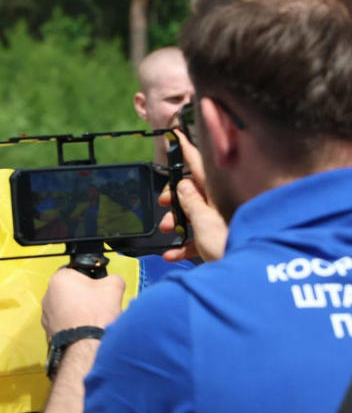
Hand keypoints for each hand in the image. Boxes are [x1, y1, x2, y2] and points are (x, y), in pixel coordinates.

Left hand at [42, 269, 125, 338]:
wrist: (87, 346)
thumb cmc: (96, 315)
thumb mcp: (114, 287)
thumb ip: (113, 277)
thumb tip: (113, 281)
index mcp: (60, 279)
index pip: (74, 271)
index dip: (88, 278)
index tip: (97, 287)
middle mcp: (48, 295)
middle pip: (69, 290)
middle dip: (82, 295)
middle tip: (96, 303)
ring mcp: (46, 314)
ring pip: (64, 307)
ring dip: (76, 310)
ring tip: (91, 318)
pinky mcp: (48, 330)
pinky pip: (62, 323)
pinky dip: (71, 325)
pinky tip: (84, 329)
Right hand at [159, 130, 227, 261]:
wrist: (248, 277)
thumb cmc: (231, 246)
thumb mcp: (203, 220)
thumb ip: (191, 202)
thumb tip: (183, 185)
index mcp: (219, 193)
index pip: (199, 164)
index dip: (186, 149)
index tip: (176, 135)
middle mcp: (222, 203)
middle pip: (194, 190)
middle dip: (174, 196)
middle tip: (163, 201)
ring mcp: (222, 221)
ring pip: (194, 213)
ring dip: (176, 222)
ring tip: (166, 231)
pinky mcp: (221, 240)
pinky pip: (199, 237)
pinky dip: (184, 244)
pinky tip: (172, 254)